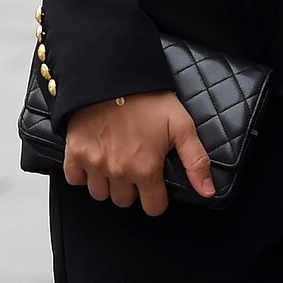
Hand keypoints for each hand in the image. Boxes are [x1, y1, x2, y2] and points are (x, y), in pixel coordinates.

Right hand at [63, 91, 214, 213]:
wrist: (113, 74)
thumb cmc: (148, 98)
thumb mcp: (182, 126)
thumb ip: (195, 162)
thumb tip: (207, 191)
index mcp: (146, 169)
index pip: (153, 207)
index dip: (157, 198)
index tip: (155, 185)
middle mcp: (119, 172)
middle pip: (125, 201)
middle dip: (132, 190)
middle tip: (135, 168)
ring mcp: (95, 164)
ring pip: (100, 193)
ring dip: (108, 183)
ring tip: (115, 163)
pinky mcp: (75, 153)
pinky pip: (75, 179)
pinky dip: (82, 174)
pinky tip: (94, 160)